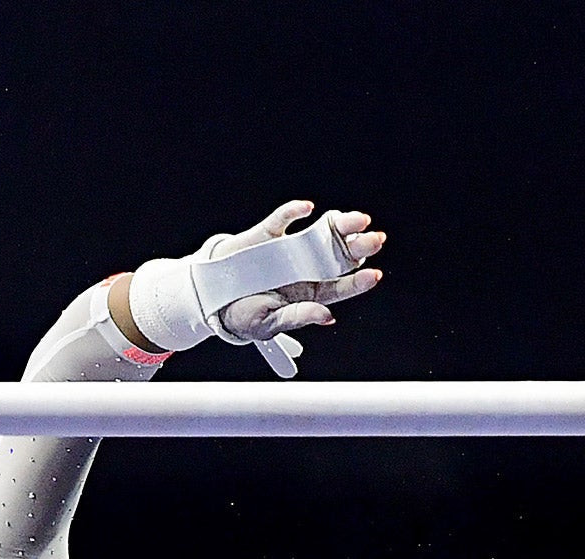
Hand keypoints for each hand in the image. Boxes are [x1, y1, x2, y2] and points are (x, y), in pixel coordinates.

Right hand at [213, 200, 385, 341]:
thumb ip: (297, 317)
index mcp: (310, 292)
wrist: (210, 297)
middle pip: (340, 255)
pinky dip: (294, 211)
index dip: (358, 281)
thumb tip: (326, 316)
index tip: (373, 275)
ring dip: (341, 224)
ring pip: (322, 233)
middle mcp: (306, 267)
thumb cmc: (243, 315)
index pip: (341, 285)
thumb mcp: (268, 323)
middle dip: (360, 246)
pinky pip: (283, 219)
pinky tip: (306, 209)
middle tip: (374, 239)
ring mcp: (290, 248)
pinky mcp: (269, 234)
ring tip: (357, 220)